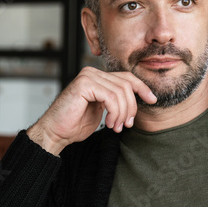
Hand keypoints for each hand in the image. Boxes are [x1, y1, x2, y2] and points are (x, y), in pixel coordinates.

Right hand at [27, 66, 156, 154]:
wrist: (55, 133)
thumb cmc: (75, 125)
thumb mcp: (102, 111)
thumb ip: (115, 101)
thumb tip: (136, 99)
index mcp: (97, 77)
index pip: (126, 77)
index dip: (142, 88)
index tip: (152, 100)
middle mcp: (92, 73)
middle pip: (126, 84)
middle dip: (131, 107)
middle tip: (126, 125)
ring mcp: (87, 77)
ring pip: (120, 92)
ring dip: (122, 113)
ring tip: (115, 127)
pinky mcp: (84, 85)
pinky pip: (111, 97)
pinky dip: (114, 112)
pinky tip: (108, 123)